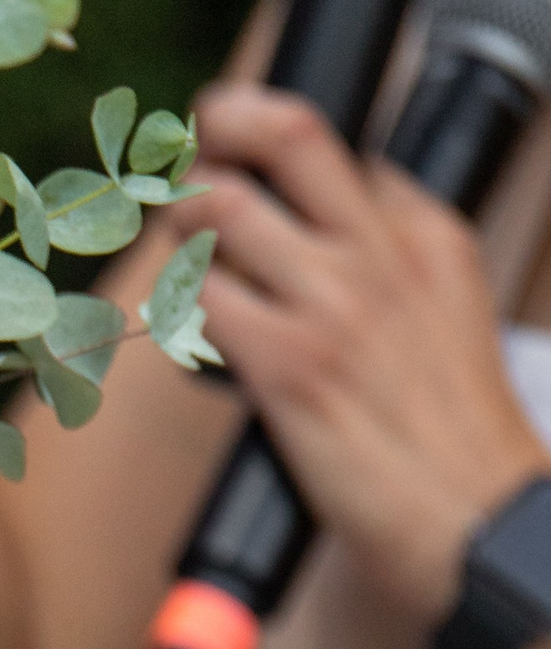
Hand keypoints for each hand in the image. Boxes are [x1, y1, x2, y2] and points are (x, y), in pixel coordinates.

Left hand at [183, 85, 545, 623]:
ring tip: (176, 254)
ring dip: (177, 222)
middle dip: (214, 131)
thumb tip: (323, 231)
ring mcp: (330, 303)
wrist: (474, 518)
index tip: (227, 152)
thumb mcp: (450, 314)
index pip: (330, 144)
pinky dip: (175, 306)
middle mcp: (378, 252)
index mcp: (424, 234)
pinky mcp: (286, 364)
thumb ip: (394, 263)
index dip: (261, 138)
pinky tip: (183, 330)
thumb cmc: (452, 437)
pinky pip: (197, 298)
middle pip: (284, 132)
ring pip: (220, 207)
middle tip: (183, 163)